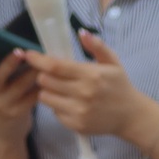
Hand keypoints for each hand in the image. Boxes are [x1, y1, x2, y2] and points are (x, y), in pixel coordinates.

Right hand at [0, 50, 38, 142]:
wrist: (2, 129)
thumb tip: (12, 42)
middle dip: (9, 64)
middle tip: (20, 51)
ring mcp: (0, 106)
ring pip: (18, 86)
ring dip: (32, 71)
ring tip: (43, 60)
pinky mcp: (16, 114)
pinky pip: (31, 97)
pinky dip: (40, 85)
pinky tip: (49, 76)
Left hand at [24, 32, 155, 140]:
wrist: (131, 116)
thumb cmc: (120, 86)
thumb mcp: (113, 62)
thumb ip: (97, 46)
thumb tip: (81, 33)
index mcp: (91, 75)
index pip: (55, 66)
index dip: (38, 60)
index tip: (28, 54)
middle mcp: (83, 94)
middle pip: (45, 81)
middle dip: (43, 74)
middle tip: (50, 73)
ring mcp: (79, 112)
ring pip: (45, 97)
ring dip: (48, 90)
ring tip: (59, 88)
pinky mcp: (76, 125)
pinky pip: (54, 112)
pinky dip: (57, 105)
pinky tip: (69, 102)